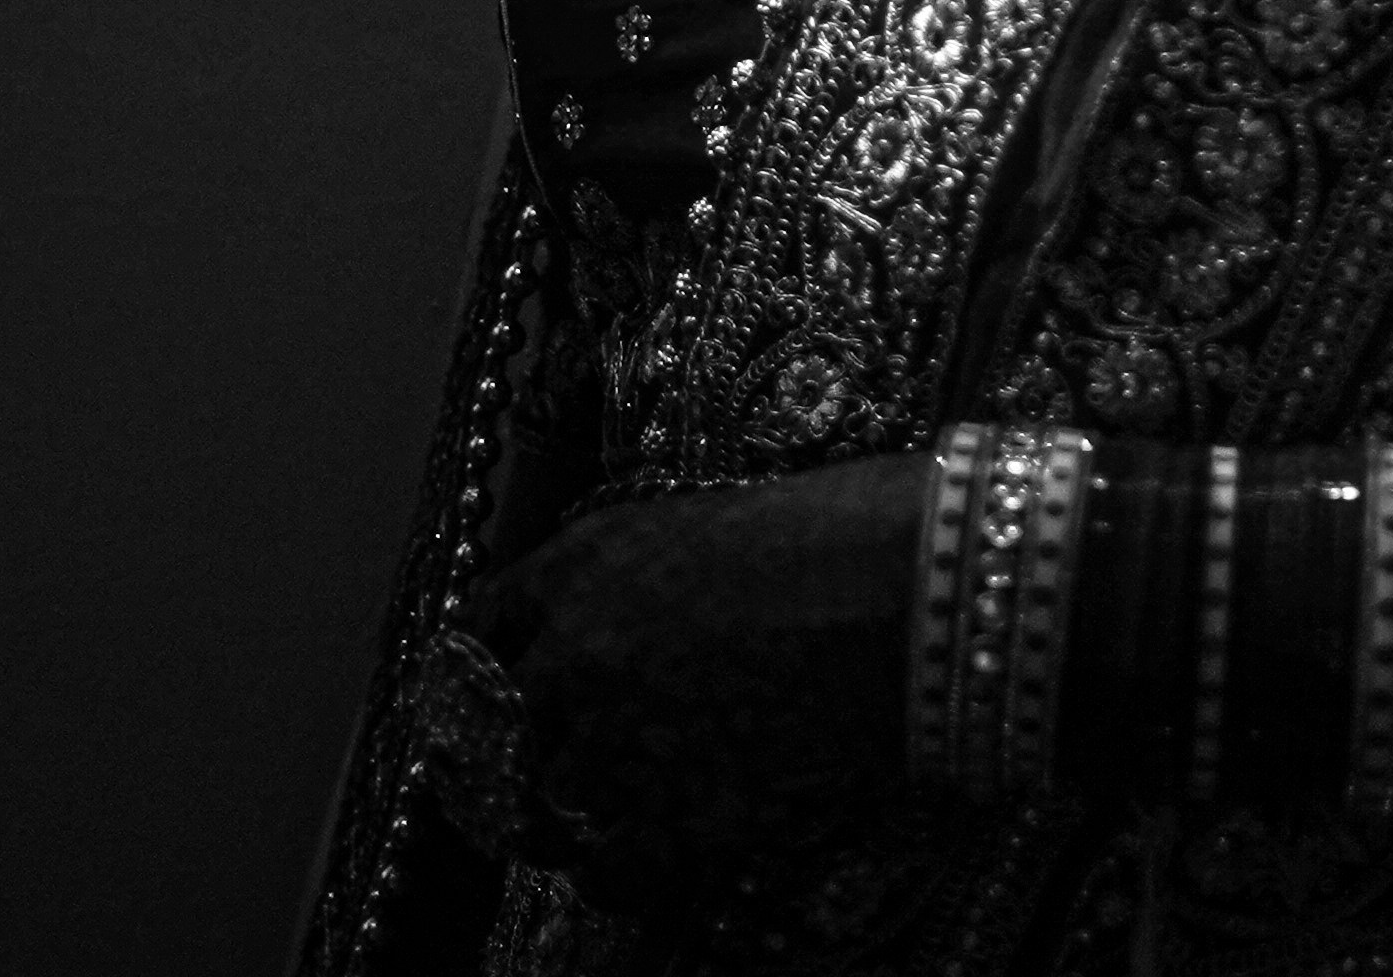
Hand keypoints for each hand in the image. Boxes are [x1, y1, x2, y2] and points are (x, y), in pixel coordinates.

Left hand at [461, 448, 927, 913]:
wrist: (903, 589)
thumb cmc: (837, 528)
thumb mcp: (709, 517)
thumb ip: (647, 572)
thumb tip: (643, 622)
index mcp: (583, 562)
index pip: (490, 621)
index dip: (491, 661)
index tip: (496, 686)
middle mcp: (577, 649)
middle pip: (506, 717)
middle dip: (519, 746)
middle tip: (530, 771)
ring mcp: (616, 736)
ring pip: (553, 794)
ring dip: (572, 807)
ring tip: (595, 816)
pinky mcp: (672, 812)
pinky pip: (606, 869)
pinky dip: (610, 876)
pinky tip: (620, 871)